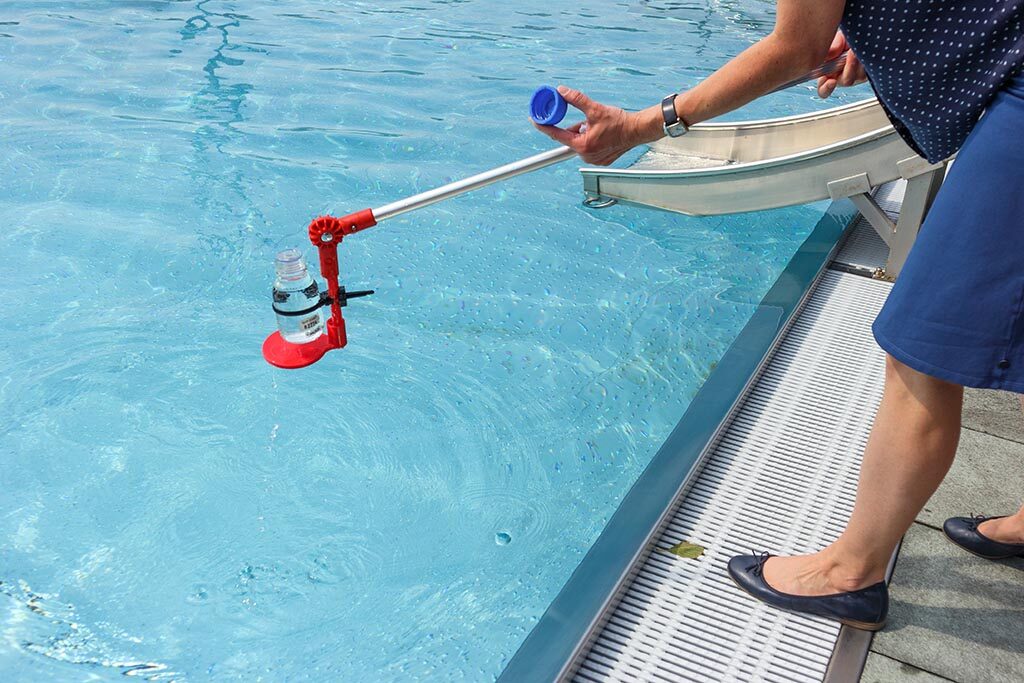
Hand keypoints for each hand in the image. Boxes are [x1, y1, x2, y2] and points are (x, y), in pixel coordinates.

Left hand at [531, 86, 660, 165]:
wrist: (636, 130)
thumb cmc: (620, 122)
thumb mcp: (595, 108)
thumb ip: (576, 99)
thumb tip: (561, 91)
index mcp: (582, 145)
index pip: (556, 135)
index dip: (544, 127)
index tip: (535, 121)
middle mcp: (586, 155)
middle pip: (570, 139)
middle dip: (574, 128)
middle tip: (586, 120)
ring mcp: (593, 159)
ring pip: (579, 143)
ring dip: (583, 133)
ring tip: (598, 127)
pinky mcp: (600, 160)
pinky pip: (588, 149)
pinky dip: (591, 140)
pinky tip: (602, 134)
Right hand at [817, 31, 865, 97]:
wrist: (859, 31)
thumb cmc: (843, 38)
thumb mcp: (835, 40)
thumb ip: (830, 49)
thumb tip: (829, 56)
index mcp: (828, 75)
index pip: (823, 90)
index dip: (826, 88)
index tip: (831, 81)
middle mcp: (843, 77)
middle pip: (846, 81)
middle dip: (849, 68)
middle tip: (851, 52)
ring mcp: (857, 75)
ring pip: (860, 75)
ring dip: (859, 60)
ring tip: (857, 46)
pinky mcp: (869, 71)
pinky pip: (870, 69)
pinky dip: (867, 58)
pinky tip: (864, 48)